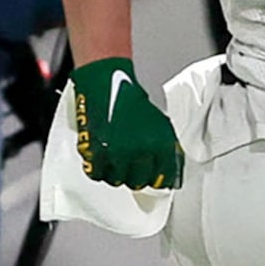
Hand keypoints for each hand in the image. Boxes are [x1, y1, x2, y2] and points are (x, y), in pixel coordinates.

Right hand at [68, 55, 181, 190]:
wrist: (105, 83)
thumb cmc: (128, 99)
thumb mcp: (159, 122)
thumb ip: (165, 148)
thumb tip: (169, 168)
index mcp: (159, 145)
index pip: (164, 177)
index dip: (159, 180)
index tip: (157, 181)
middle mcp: (139, 151)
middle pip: (139, 182)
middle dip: (136, 177)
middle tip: (132, 168)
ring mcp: (116, 154)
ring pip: (117, 181)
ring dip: (116, 174)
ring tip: (115, 162)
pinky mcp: (96, 153)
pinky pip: (97, 174)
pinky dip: (98, 170)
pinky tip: (101, 161)